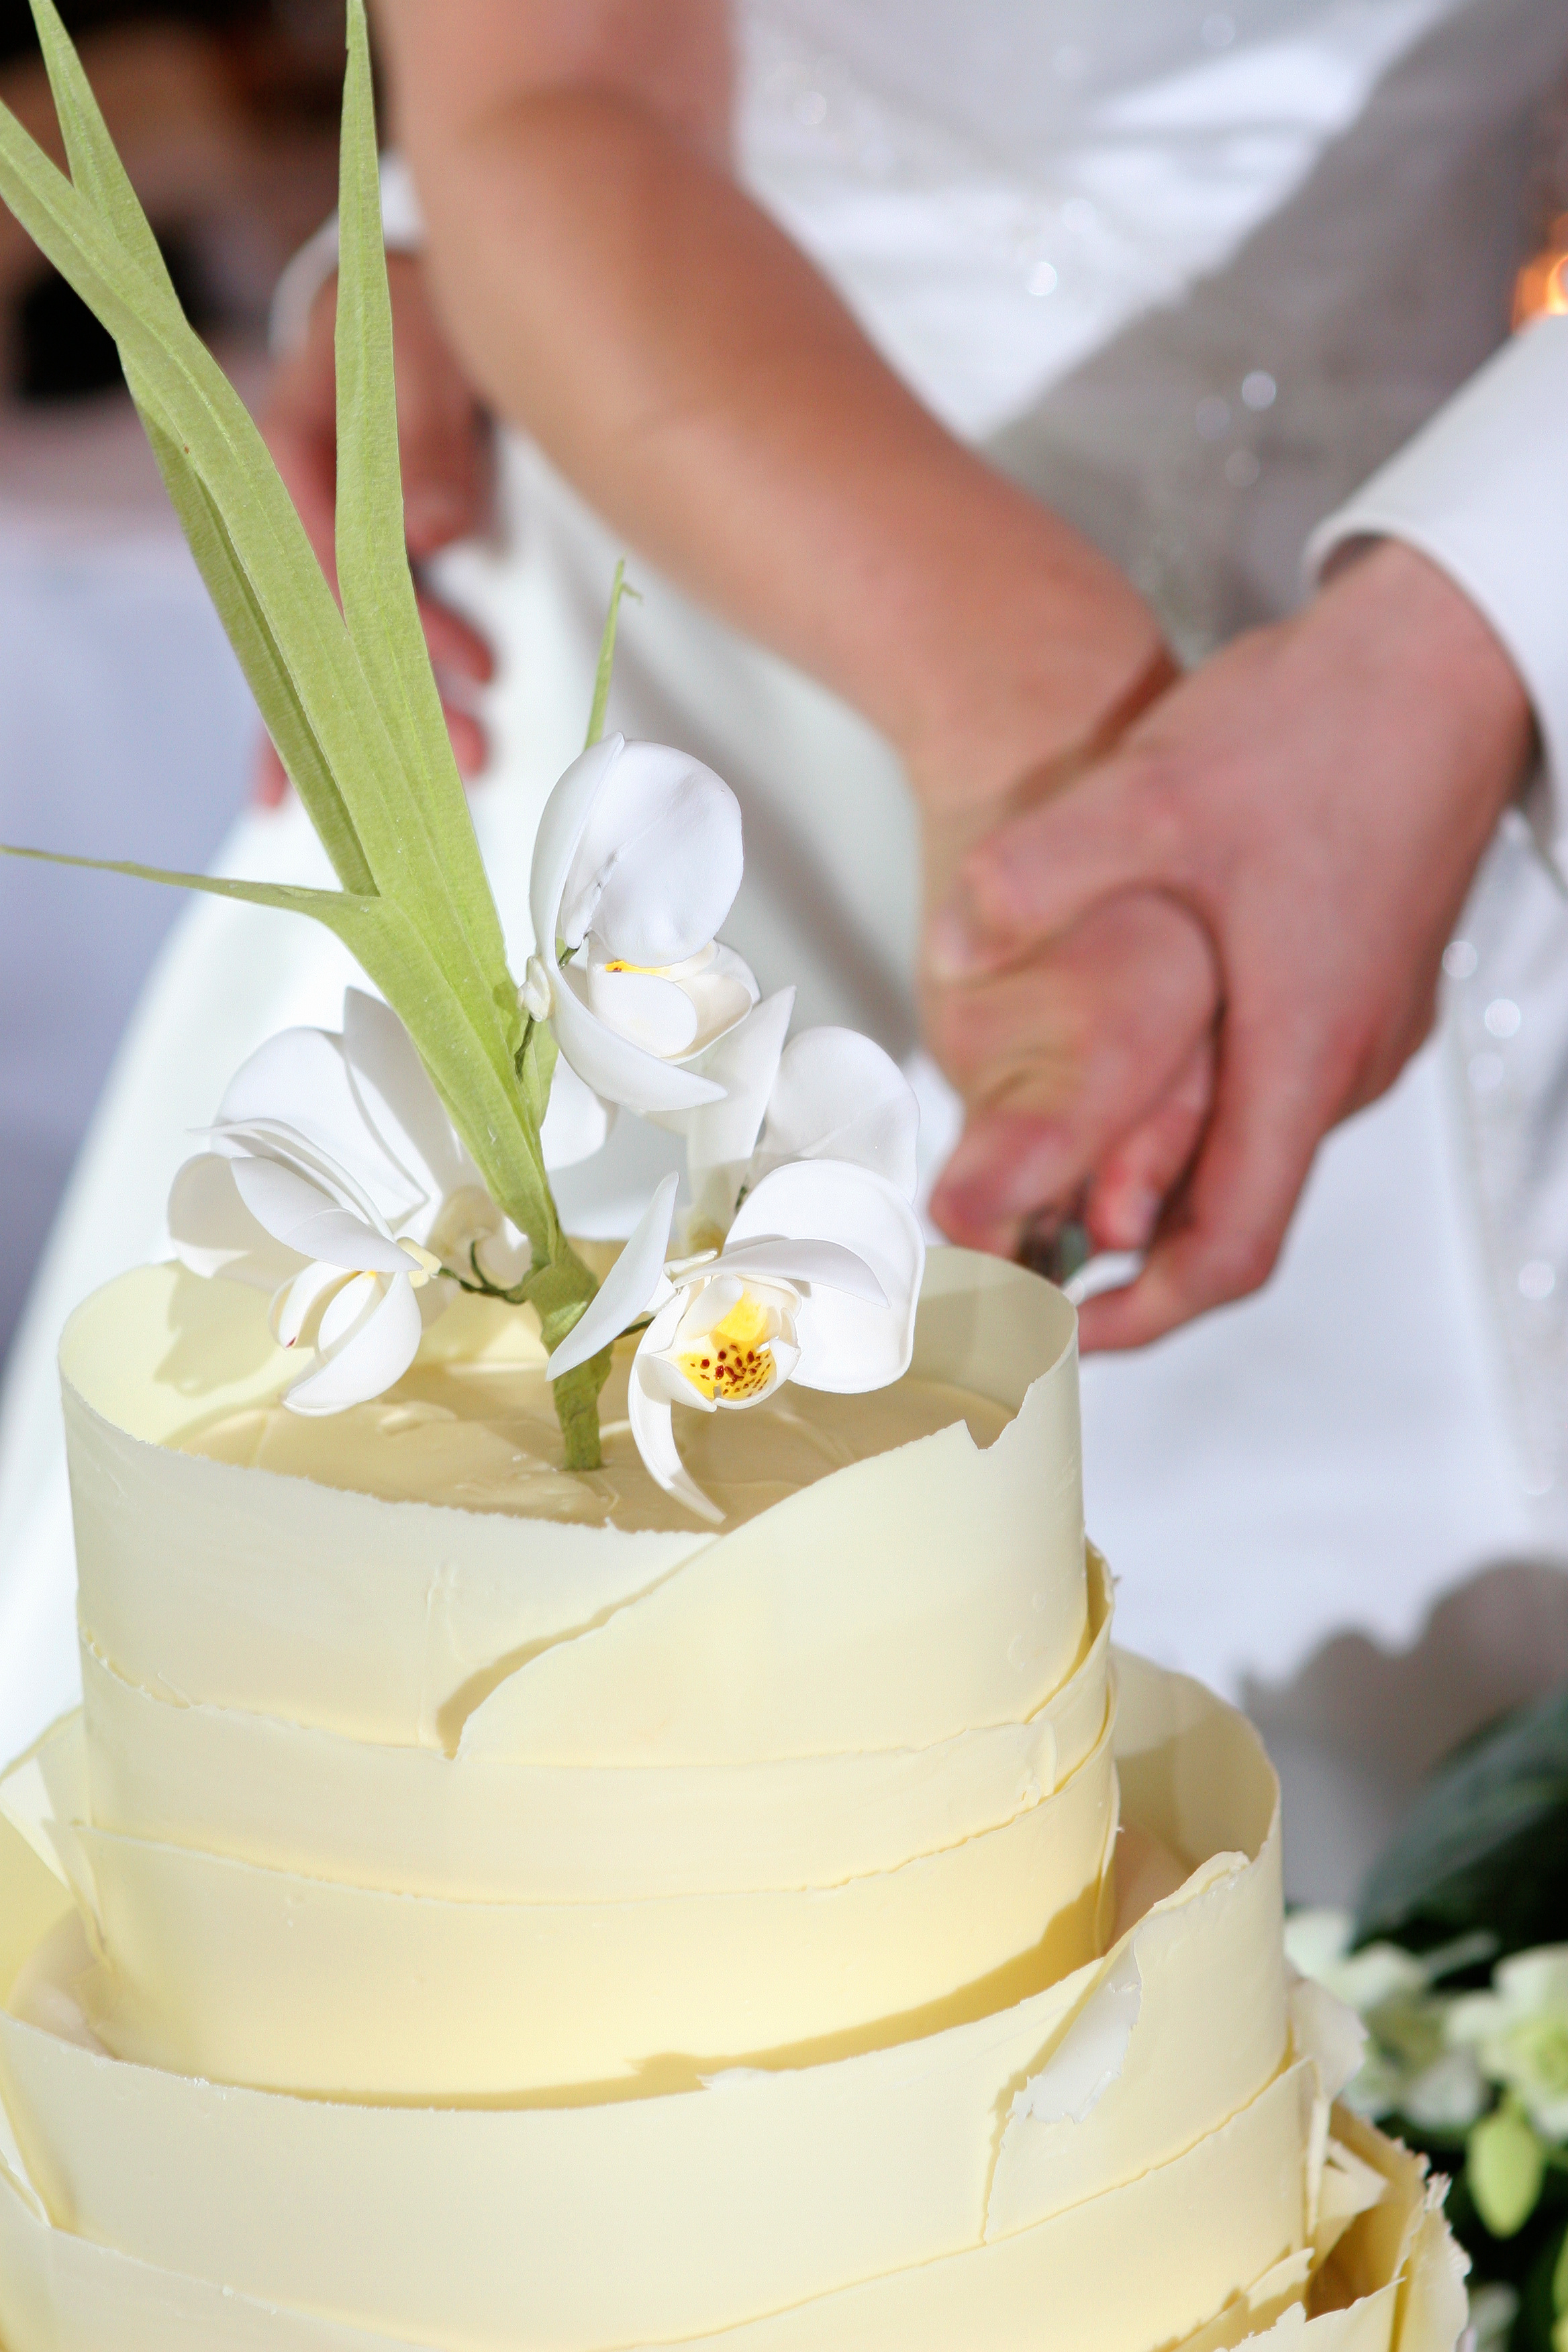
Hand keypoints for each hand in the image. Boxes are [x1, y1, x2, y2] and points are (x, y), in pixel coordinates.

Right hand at [256, 251, 495, 802]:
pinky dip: (312, 726)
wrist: (402, 300)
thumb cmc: (412, 311)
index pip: (347, 567)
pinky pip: (315, 658)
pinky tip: (292, 798)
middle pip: (326, 633)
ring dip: (361, 732)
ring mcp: (304, 551)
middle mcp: (284, 515)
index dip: (410, 630)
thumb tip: (437, 533)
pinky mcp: (332, 575)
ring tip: (432, 786)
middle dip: (393, 707)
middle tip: (473, 755)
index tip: (477, 669)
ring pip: (314, 660)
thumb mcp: (426, 338)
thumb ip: (429, 430)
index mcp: (292, 456)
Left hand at [929, 541, 1534, 1346]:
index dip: (1144, 1317)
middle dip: (1133, 1254)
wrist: (1445, 652)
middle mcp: (1349, 1060)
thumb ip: (1039, 872)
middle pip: (1241, 1214)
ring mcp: (1372, 1026)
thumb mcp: (1153, 789)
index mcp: (1299, 1048)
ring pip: (1261, 1147)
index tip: (1064, 1334)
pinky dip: (1208, 1111)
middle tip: (1029, 1251)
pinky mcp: (1373, 983)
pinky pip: (1284, 1087)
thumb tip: (951, 938)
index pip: (1231, 1249)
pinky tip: (1142, 1073)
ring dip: (1167, 1176)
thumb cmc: (1319, 725)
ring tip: (1062, 1170)